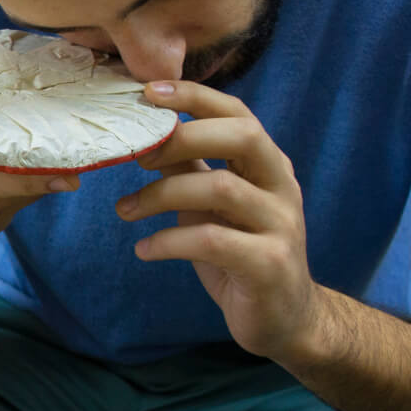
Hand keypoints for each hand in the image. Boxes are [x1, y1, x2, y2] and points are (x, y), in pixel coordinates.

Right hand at [0, 134, 76, 261]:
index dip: (32, 175)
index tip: (67, 168)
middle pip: (20, 187)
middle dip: (51, 167)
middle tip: (80, 141)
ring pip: (25, 194)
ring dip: (43, 170)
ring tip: (63, 137)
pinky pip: (20, 200)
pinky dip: (31, 180)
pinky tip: (38, 158)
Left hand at [114, 80, 321, 361]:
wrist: (285, 319)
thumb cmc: (242, 255)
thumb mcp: (211, 207)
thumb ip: (187, 169)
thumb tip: (145, 134)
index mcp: (267, 165)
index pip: (238, 113)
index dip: (195, 96)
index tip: (148, 92)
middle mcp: (281, 187)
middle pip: (241, 137)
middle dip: (182, 137)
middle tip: (136, 155)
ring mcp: (281, 225)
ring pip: (221, 188)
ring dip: (161, 195)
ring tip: (124, 210)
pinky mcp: (268, 265)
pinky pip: (212, 241)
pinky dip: (169, 241)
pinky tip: (145, 250)